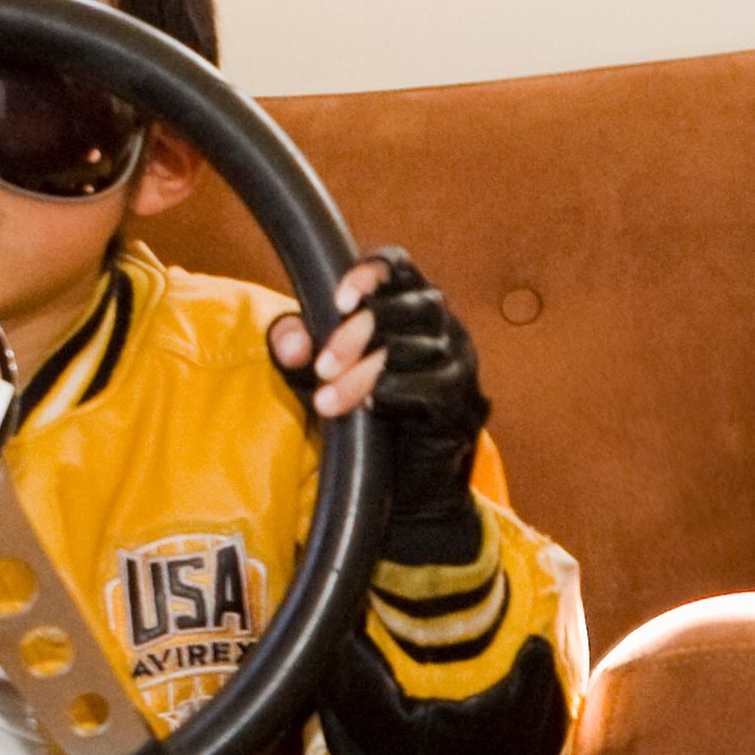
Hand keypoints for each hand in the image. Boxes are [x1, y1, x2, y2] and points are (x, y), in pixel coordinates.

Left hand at [271, 249, 488, 548]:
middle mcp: (442, 327)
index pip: (398, 266)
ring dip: (364, 374)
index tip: (338, 301)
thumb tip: (290, 341)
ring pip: (415, 350)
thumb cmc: (363, 417)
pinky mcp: (464, 403)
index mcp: (408, 306)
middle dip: (358, 333)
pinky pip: (433, 388)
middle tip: (321, 367)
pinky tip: (369, 408)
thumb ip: (295, 353)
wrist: (403, 488)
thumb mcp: (316, 379)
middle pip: (410, 305)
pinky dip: (395, 394)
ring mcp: (460, 364)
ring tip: (328, 402)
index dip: (370, 274)